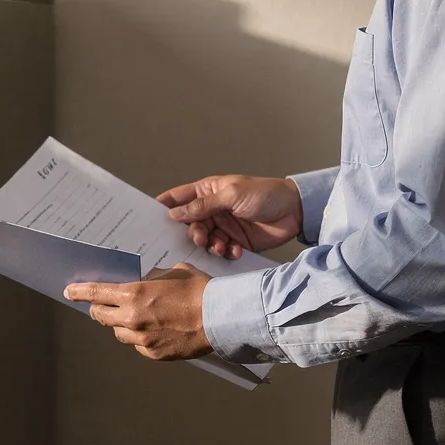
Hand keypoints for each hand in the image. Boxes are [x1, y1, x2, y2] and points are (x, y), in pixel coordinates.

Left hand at [65, 264, 212, 360]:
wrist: (221, 316)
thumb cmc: (199, 290)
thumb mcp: (172, 272)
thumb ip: (151, 280)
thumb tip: (143, 284)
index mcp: (134, 294)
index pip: (96, 293)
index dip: (79, 292)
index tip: (69, 292)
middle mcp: (133, 318)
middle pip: (101, 316)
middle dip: (99, 309)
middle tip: (101, 306)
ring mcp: (142, 338)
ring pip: (118, 333)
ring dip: (121, 325)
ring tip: (136, 318)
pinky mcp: (154, 353)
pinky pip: (138, 345)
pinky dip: (140, 338)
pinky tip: (154, 330)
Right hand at [155, 175, 303, 260]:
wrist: (294, 211)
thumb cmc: (264, 194)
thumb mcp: (231, 195)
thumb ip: (203, 206)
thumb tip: (174, 214)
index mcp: (208, 192)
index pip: (179, 198)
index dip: (164, 207)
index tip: (150, 220)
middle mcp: (212, 210)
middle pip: (189, 225)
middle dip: (192, 233)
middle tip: (200, 238)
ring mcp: (224, 227)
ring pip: (204, 240)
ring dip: (210, 245)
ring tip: (221, 246)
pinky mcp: (235, 242)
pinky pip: (221, 251)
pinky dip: (226, 253)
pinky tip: (235, 251)